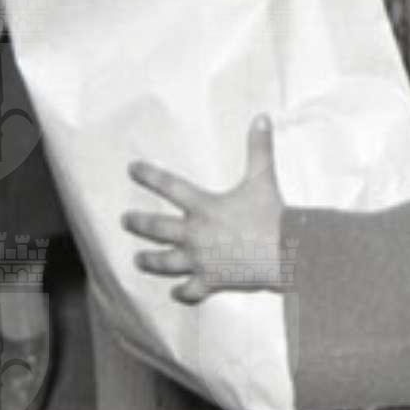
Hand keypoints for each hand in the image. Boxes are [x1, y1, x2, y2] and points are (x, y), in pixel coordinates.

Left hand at [124, 117, 286, 302]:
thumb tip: (261, 117)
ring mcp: (200, 261)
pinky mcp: (211, 281)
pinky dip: (182, 292)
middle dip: (138, 223)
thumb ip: (258, 148)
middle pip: (157, 228)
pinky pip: (190, 290)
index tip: (131, 169)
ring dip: (149, 261)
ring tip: (137, 260)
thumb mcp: (263, 178)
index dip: (149, 176)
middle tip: (125, 220)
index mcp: (204, 207)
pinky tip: (175, 292)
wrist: (284, 253)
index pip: (169, 187)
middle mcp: (195, 234)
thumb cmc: (272, 215)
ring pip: (165, 263)